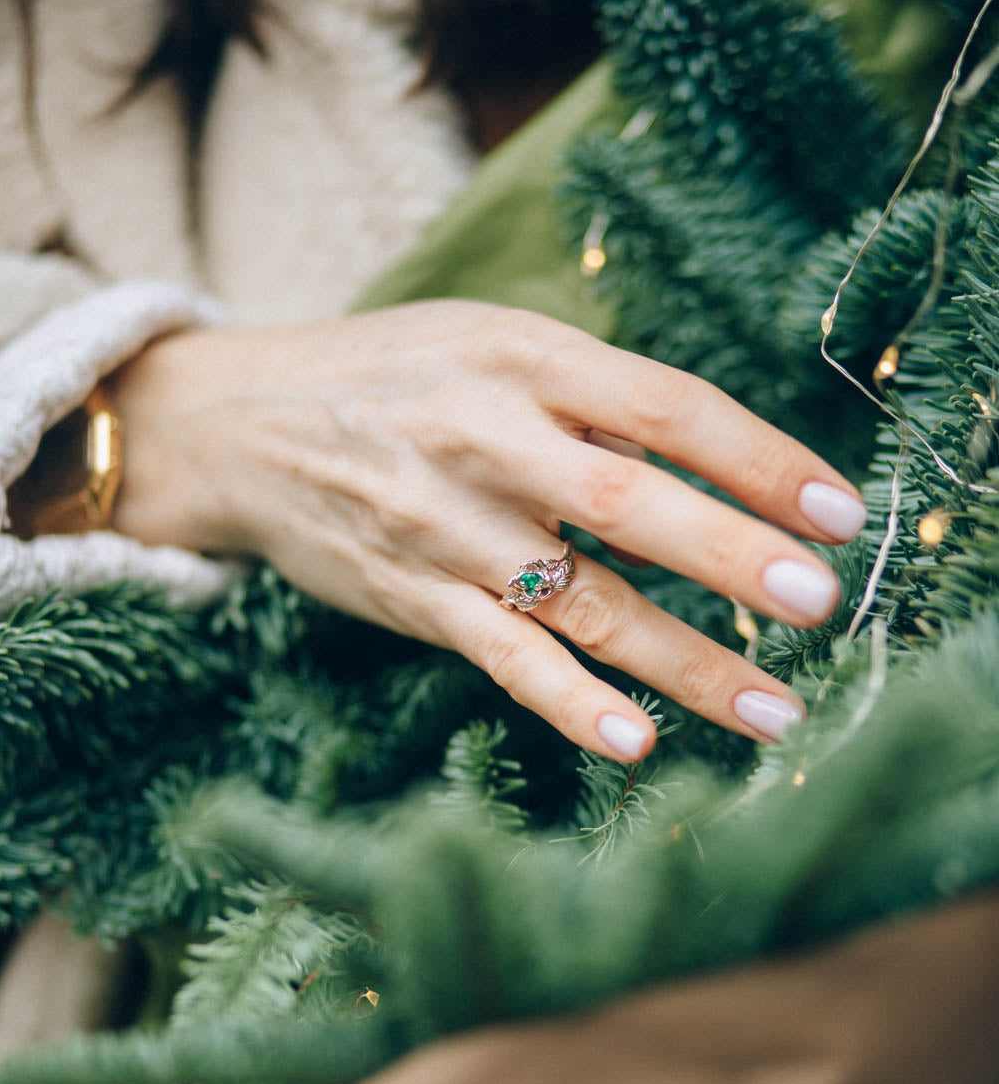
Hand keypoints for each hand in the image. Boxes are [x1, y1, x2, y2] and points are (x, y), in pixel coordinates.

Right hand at [113, 301, 865, 759]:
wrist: (241, 425)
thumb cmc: (392, 378)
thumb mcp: (490, 343)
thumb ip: (594, 396)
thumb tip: (711, 464)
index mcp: (525, 361)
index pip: (668, 408)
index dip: (760, 460)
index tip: (841, 511)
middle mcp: (488, 442)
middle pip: (631, 506)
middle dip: (734, 556)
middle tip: (821, 601)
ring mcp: (449, 530)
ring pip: (584, 604)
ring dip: (684, 664)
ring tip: (772, 710)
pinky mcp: (414, 599)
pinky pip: (504, 658)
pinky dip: (569, 702)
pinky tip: (633, 740)